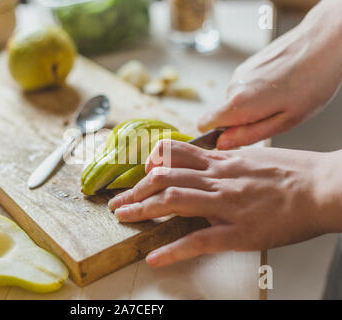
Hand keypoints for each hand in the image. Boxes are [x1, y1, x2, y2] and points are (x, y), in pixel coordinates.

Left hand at [108, 140, 341, 266]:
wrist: (325, 186)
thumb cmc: (296, 172)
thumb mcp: (256, 157)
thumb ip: (230, 162)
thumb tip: (213, 163)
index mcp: (223, 162)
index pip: (176, 155)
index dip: (152, 163)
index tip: (142, 173)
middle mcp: (218, 178)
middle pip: (165, 178)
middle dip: (136, 190)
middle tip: (119, 202)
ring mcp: (226, 204)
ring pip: (173, 201)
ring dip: (142, 210)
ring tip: (122, 218)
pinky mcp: (238, 232)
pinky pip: (198, 240)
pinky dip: (172, 250)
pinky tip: (154, 257)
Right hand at [198, 0, 341, 149]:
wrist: (323, 42)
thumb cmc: (313, 82)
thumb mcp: (286, 121)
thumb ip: (250, 134)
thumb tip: (223, 143)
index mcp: (240, 103)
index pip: (204, 123)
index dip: (215, 134)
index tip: (235, 136)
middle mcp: (233, 86)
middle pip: (224, 115)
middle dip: (243, 121)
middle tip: (274, 116)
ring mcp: (239, 73)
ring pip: (236, 101)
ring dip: (253, 106)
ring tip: (281, 99)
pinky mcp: (247, 65)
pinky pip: (245, 88)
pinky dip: (258, 91)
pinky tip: (280, 85)